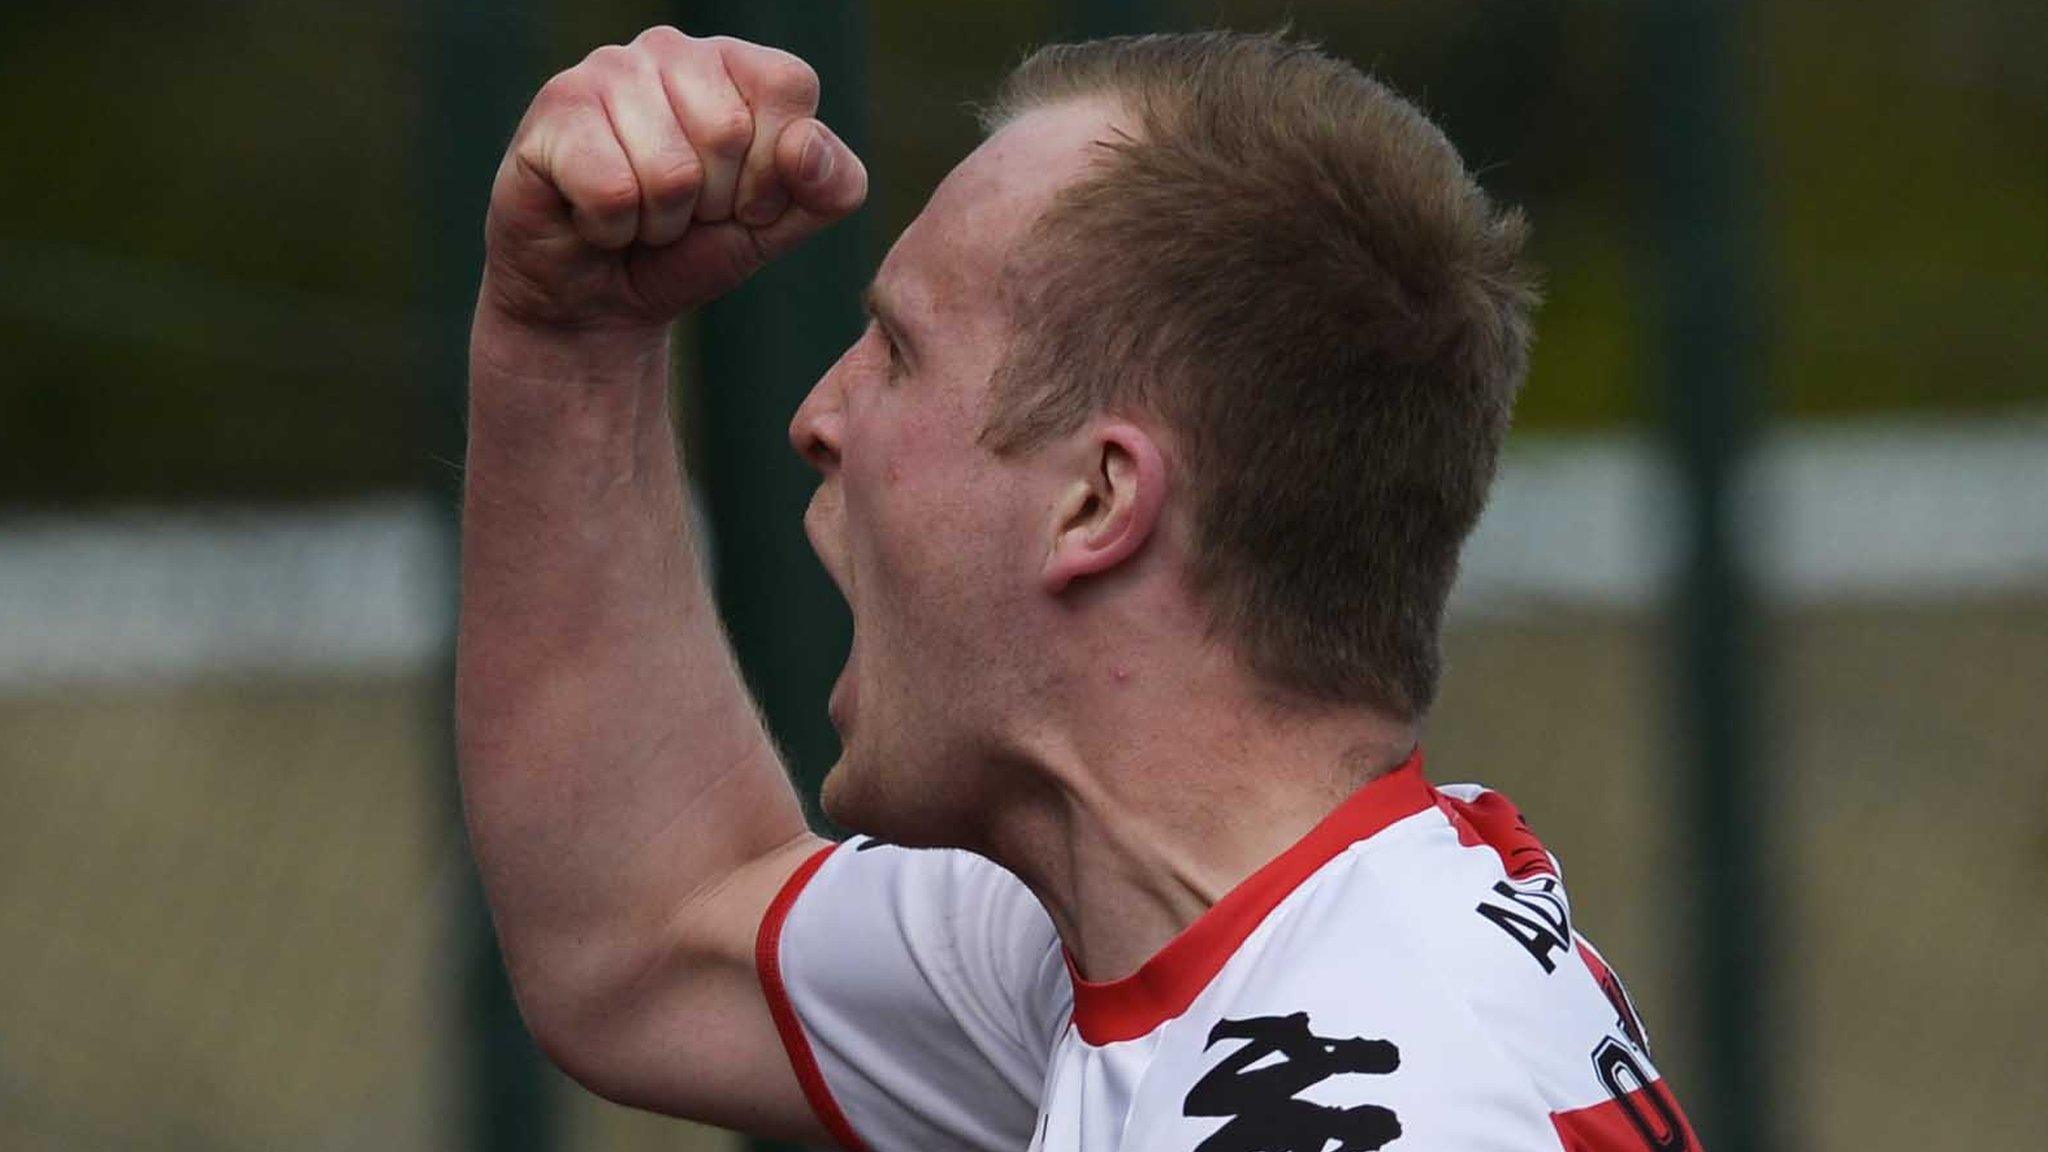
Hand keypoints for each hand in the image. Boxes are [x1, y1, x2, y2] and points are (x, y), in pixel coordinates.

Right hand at [479, 27, 867, 332]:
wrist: (602, 300)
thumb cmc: (692, 249)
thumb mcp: (779, 226)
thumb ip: (830, 187)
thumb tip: (806, 144)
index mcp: (737, 63)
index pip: (789, 87)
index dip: (774, 170)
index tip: (743, 199)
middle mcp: (672, 49)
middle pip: (729, 132)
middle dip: (714, 203)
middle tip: (683, 213)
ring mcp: (607, 69)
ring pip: (671, 170)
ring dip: (661, 222)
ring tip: (640, 215)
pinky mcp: (555, 108)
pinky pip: (613, 190)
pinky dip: (610, 228)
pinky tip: (595, 216)